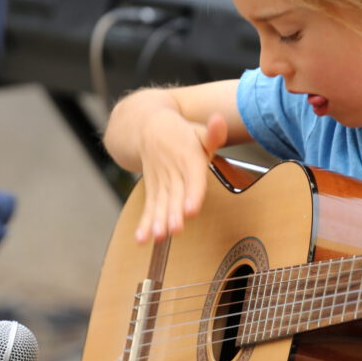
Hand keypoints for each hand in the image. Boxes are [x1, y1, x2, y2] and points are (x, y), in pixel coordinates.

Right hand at [134, 111, 227, 242]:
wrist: (147, 127)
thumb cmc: (182, 134)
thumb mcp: (199, 131)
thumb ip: (213, 132)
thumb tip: (219, 120)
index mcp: (188, 158)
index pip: (192, 178)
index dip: (192, 194)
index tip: (191, 209)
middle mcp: (173, 172)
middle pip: (174, 195)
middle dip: (174, 213)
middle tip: (175, 229)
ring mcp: (160, 182)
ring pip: (160, 204)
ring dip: (159, 221)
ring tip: (158, 237)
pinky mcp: (153, 191)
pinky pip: (148, 208)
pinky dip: (144, 224)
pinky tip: (142, 240)